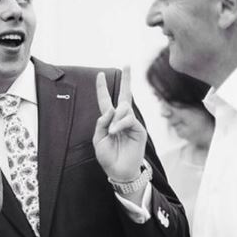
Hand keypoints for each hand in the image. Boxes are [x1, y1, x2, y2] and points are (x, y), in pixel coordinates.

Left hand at [93, 66, 146, 182]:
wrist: (119, 171)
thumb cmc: (108, 157)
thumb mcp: (98, 139)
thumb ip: (101, 123)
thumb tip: (110, 110)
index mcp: (109, 121)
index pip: (106, 100)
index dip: (102, 88)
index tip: (100, 75)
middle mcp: (121, 119)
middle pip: (125, 95)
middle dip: (127, 80)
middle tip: (127, 64)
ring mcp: (131, 123)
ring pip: (124, 108)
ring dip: (116, 118)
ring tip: (112, 132)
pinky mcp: (138, 130)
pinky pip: (129, 119)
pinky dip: (120, 124)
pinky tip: (116, 131)